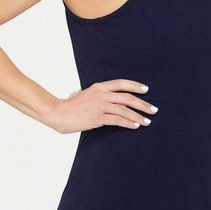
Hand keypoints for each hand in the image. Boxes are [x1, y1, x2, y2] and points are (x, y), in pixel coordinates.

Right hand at [38, 79, 156, 133]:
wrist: (56, 113)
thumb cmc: (69, 106)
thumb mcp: (82, 95)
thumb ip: (92, 94)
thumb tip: (89, 93)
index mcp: (98, 87)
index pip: (121, 83)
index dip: (135, 86)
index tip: (146, 90)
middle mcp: (101, 94)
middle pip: (128, 97)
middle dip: (143, 104)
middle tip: (154, 110)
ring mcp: (100, 106)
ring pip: (125, 110)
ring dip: (139, 116)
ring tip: (147, 122)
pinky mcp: (97, 117)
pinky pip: (118, 120)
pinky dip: (128, 123)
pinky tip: (135, 126)